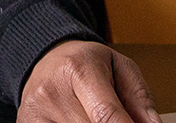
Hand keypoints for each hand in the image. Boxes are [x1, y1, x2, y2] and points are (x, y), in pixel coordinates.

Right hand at [19, 40, 160, 122]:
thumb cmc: (85, 63)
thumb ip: (139, 97)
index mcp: (79, 68)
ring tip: (91, 114)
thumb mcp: (120, 67)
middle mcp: (52, 91)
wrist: (44, 58)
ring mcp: (35, 112)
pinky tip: (77, 120)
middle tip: (116, 117)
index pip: (106, 115)